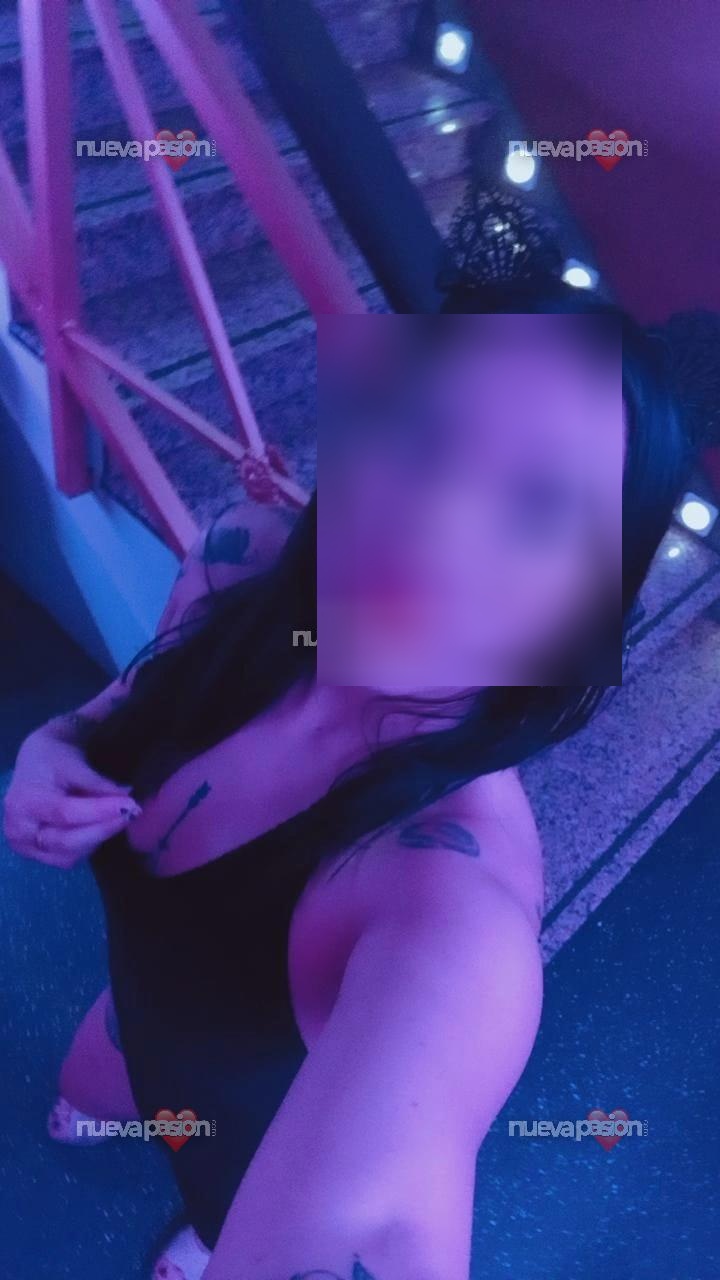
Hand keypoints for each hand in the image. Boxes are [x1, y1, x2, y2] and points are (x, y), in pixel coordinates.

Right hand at [3, 724, 141, 867]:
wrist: (35, 763)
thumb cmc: (53, 759)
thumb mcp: (75, 764)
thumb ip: (99, 785)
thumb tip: (127, 799)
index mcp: (24, 802)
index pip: (66, 813)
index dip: (100, 812)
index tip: (129, 805)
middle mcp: (19, 830)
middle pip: (66, 841)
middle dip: (102, 829)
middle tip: (131, 814)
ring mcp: (25, 846)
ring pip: (69, 855)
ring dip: (97, 839)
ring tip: (115, 818)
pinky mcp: (35, 854)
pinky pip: (66, 858)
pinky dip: (87, 845)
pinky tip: (99, 827)